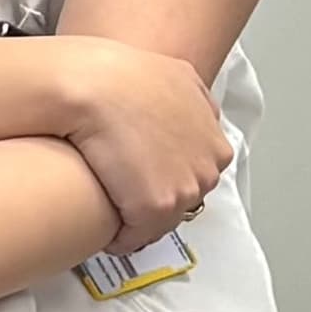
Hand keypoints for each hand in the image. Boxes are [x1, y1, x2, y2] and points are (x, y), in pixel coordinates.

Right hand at [53, 38, 229, 250]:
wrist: (94, 83)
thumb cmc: (125, 75)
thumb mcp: (180, 77)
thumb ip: (196, 104)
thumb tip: (198, 115)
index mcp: (216, 147)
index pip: (193, 179)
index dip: (163, 179)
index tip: (141, 177)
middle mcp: (207, 171)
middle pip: (180, 202)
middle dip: (154, 199)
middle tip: (123, 191)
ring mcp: (185, 190)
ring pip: (159, 222)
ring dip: (136, 220)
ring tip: (110, 208)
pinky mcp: (155, 207)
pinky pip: (135, 237)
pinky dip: (119, 237)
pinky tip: (102, 227)